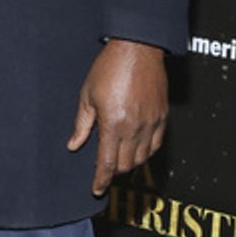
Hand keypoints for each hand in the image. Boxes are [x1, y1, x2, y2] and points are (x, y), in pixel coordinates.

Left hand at [68, 39, 167, 195]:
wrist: (137, 48)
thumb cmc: (110, 67)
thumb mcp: (87, 95)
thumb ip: (82, 124)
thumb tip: (73, 145)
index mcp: (113, 124)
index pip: (107, 163)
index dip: (101, 180)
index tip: (97, 188)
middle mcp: (134, 127)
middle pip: (126, 164)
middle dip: (114, 171)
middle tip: (105, 168)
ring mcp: (151, 123)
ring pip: (142, 158)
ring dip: (130, 163)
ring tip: (120, 158)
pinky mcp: (162, 116)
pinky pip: (156, 144)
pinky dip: (146, 152)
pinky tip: (137, 148)